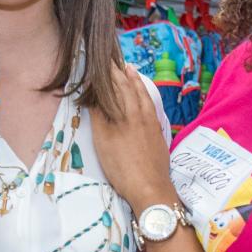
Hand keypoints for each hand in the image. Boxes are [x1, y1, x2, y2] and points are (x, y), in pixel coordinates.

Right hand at [89, 64, 176, 209]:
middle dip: (124, 74)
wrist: (150, 189)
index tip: (104, 61)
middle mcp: (141, 115)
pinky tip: (144, 99)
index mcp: (127, 114)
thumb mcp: (103, 142)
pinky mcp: (158, 135)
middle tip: (118, 62)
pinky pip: (151, 107)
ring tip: (131, 72)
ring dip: (137, 82)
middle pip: (132, 88)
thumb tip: (94, 98)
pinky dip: (145, 97)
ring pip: (144, 97)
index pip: (118, 87)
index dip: (111, 74)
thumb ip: (99, 117)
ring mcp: (152, 124)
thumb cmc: (123, 168)